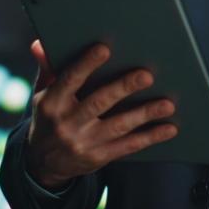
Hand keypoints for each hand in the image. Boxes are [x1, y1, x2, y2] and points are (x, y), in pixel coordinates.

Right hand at [25, 40, 177, 189]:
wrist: (42, 165)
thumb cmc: (49, 118)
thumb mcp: (42, 95)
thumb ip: (49, 69)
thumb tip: (40, 43)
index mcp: (52, 103)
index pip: (70, 80)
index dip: (86, 64)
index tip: (105, 49)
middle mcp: (66, 124)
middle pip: (99, 102)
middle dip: (123, 88)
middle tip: (147, 75)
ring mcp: (83, 143)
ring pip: (118, 125)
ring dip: (144, 114)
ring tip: (167, 103)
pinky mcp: (98, 158)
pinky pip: (128, 146)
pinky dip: (150, 137)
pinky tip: (169, 128)